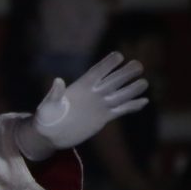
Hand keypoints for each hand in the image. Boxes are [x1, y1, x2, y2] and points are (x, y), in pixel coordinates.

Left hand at [15, 51, 149, 160]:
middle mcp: (94, 93)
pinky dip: (132, 106)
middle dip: (125, 73)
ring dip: (132, 89)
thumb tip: (58, 80)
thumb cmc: (45, 117)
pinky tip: (144, 101)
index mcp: (81, 86)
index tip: (119, 55)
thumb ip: (54, 93)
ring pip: (120, 94)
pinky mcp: (104, 117)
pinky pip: (120, 110)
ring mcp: (100, 104)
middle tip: (139, 65)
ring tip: (145, 82)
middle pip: (112, 80)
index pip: (97, 72)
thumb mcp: (48, 105)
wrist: (50, 134)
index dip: (107, 64)